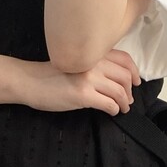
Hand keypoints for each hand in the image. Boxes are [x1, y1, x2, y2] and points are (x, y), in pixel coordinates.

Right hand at [23, 49, 140, 115]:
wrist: (30, 82)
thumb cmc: (50, 75)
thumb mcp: (75, 63)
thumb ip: (94, 65)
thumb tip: (113, 80)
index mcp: (92, 54)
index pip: (124, 59)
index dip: (134, 72)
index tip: (136, 82)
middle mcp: (93, 63)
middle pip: (125, 76)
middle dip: (130, 91)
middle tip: (128, 100)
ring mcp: (89, 79)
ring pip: (119, 91)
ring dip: (124, 102)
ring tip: (122, 108)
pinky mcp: (83, 95)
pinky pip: (109, 104)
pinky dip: (115, 109)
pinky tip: (112, 112)